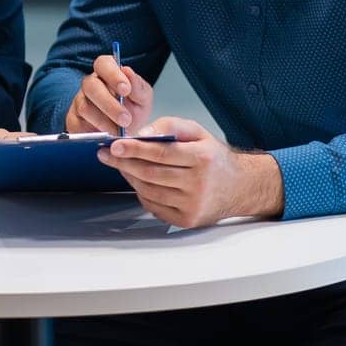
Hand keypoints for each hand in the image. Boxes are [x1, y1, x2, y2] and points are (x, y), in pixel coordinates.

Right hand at [65, 53, 153, 134]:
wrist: (126, 133)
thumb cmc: (133, 109)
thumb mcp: (143, 99)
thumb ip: (138, 86)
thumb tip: (127, 71)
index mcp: (107, 72)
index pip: (103, 64)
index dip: (113, 75)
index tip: (125, 89)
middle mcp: (90, 84)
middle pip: (91, 86)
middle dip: (109, 104)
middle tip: (126, 119)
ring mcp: (79, 101)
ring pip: (85, 107)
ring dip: (104, 121)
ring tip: (119, 132)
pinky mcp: (74, 121)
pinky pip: (78, 125)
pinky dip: (93, 133)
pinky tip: (106, 138)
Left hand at [99, 116, 284, 228]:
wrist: (239, 187)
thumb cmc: (214, 158)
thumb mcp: (198, 132)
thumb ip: (170, 126)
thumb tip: (143, 133)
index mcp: (202, 158)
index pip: (161, 153)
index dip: (134, 149)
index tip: (114, 145)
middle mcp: (198, 184)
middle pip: (151, 173)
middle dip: (124, 163)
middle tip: (106, 154)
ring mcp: (192, 205)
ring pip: (149, 191)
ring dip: (130, 177)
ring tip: (121, 165)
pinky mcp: (187, 220)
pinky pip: (154, 206)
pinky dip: (142, 193)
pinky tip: (139, 181)